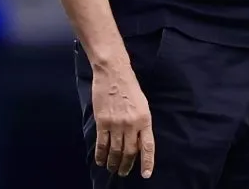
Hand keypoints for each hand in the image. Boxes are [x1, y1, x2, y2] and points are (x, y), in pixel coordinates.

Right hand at [91, 60, 154, 177]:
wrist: (114, 73)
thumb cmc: (130, 87)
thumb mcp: (142, 105)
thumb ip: (141, 124)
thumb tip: (138, 142)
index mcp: (145, 119)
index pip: (148, 146)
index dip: (147, 162)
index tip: (146, 175)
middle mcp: (131, 124)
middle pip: (129, 152)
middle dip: (126, 165)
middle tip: (123, 173)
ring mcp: (116, 123)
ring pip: (115, 150)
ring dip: (113, 163)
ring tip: (112, 169)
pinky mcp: (103, 121)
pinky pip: (102, 143)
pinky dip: (101, 155)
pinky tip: (100, 161)